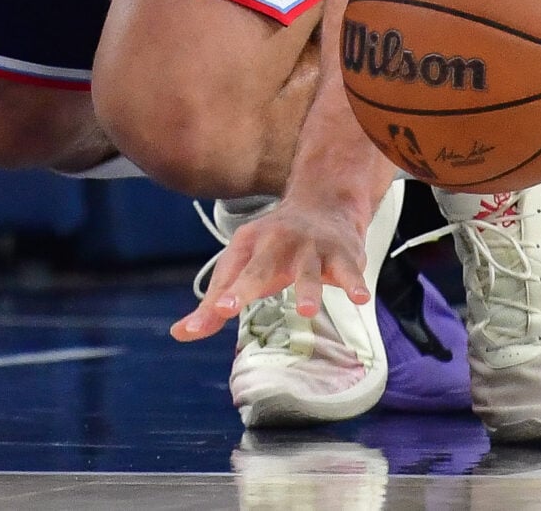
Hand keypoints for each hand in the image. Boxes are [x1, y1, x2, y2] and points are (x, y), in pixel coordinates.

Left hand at [173, 191, 373, 342]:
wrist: (324, 205)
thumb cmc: (275, 246)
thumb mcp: (242, 265)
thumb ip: (215, 302)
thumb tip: (180, 334)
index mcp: (249, 246)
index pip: (231, 272)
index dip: (222, 294)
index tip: (215, 312)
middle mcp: (278, 243)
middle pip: (260, 267)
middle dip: (245, 286)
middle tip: (228, 308)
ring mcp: (311, 247)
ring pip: (308, 269)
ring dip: (307, 287)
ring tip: (306, 309)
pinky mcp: (343, 255)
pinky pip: (349, 271)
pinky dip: (355, 283)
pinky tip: (360, 298)